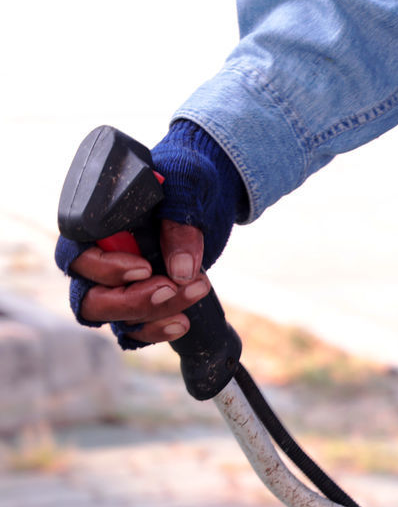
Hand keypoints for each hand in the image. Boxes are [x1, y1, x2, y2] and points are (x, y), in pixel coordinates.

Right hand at [53, 119, 244, 348]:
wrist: (212, 188)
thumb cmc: (189, 176)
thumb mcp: (188, 186)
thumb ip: (180, 223)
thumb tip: (180, 269)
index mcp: (95, 224)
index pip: (77, 256)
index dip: (104, 269)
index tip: (144, 268)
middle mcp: (100, 256)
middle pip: (91, 297)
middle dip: (131, 301)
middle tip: (171, 288)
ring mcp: (121, 281)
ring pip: (115, 316)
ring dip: (152, 314)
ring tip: (194, 293)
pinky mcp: (146, 296)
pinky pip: (136, 327)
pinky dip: (156, 330)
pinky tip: (183, 322)